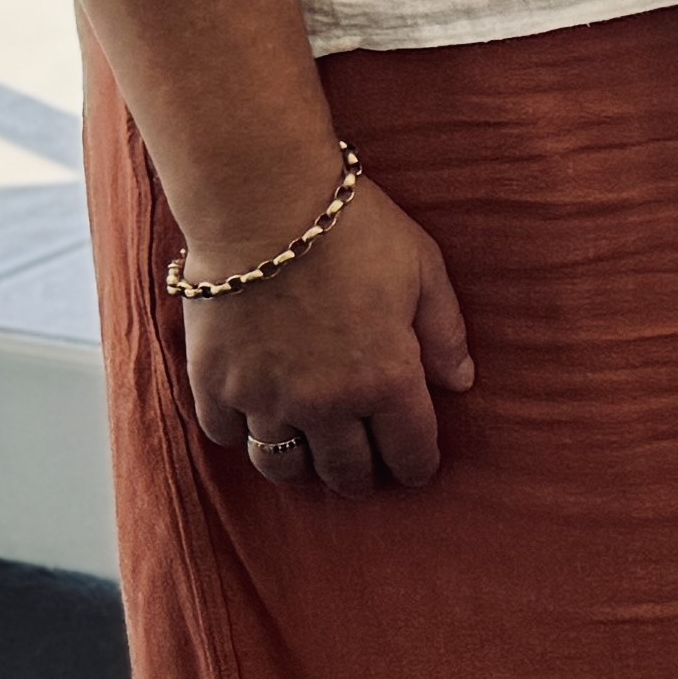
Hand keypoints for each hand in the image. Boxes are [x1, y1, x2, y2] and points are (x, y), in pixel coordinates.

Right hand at [182, 175, 475, 496]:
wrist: (262, 202)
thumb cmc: (352, 227)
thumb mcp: (423, 267)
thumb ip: (445, 332)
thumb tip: (461, 383)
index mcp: (386, 379)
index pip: (409, 452)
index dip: (417, 466)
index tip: (416, 468)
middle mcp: (326, 404)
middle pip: (346, 471)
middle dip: (361, 476)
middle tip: (364, 471)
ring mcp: (265, 399)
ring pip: (284, 467)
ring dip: (303, 467)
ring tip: (311, 456)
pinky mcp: (215, 384)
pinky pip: (226, 435)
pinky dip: (241, 432)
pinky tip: (253, 417)